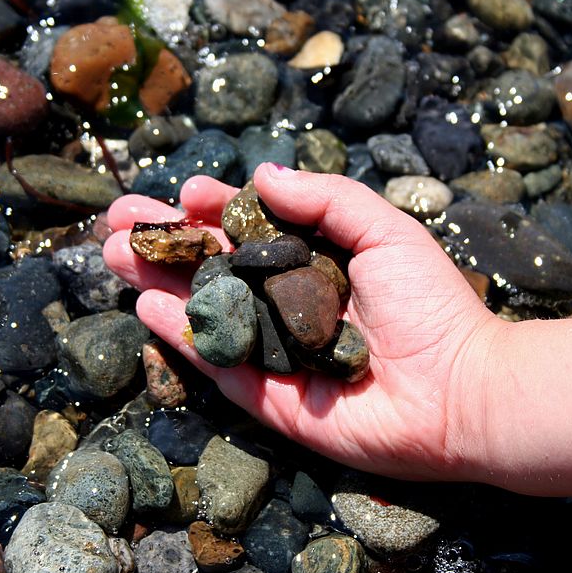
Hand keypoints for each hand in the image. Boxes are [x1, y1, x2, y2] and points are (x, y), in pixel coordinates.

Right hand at [103, 164, 502, 480]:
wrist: (457, 391)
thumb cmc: (428, 306)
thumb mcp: (384, 231)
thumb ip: (325, 199)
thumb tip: (262, 173)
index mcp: (314, 264)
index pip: (251, 232)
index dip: (215, 209)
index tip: (189, 191)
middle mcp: (286, 305)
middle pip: (214, 269)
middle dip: (167, 241)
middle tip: (119, 218)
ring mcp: (273, 352)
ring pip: (204, 311)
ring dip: (158, 280)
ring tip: (114, 251)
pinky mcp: (266, 399)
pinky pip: (216, 362)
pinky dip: (181, 335)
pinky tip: (147, 302)